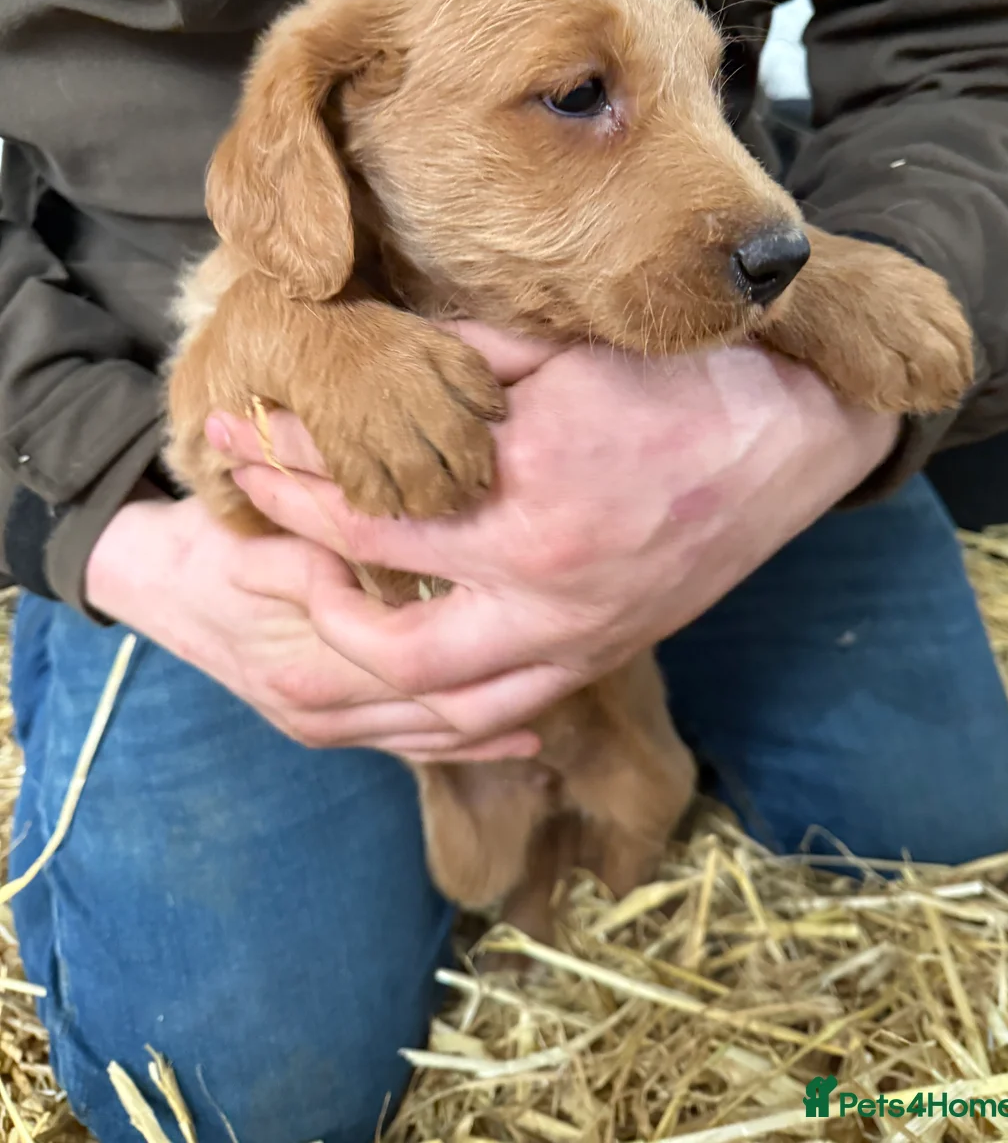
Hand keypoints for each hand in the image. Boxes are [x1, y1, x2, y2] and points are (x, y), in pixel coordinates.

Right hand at [83, 495, 541, 760]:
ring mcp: (328, 729)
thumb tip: (414, 538)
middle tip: (587, 635)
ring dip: (506, 710)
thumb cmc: (215, 536)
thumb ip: (340, 542)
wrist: (152, 576)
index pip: (423, 657)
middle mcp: (322, 710)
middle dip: (518, 677)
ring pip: (439, 735)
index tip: (533, 582)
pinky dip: (474, 741)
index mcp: (310, 659)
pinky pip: (417, 747)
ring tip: (573, 677)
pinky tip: (527, 730)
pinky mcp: (331, 732)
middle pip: (447, 707)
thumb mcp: (275, 528)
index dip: (487, 627)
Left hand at [211, 325, 900, 757]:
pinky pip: (499, 714)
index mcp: (532, 489)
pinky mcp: (600, 656)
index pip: (368, 497)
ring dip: (345, 662)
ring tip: (303, 608)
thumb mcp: (568, 348)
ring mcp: (577, 636)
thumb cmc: (686, 378)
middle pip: (374, 621)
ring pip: (428, 696)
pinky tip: (395, 678)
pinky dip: (433, 709)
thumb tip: (367, 365)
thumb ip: (462, 361)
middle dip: (292, 579)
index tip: (237, 437)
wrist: (797, 440)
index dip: (286, 470)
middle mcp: (547, 583)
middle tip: (247, 536)